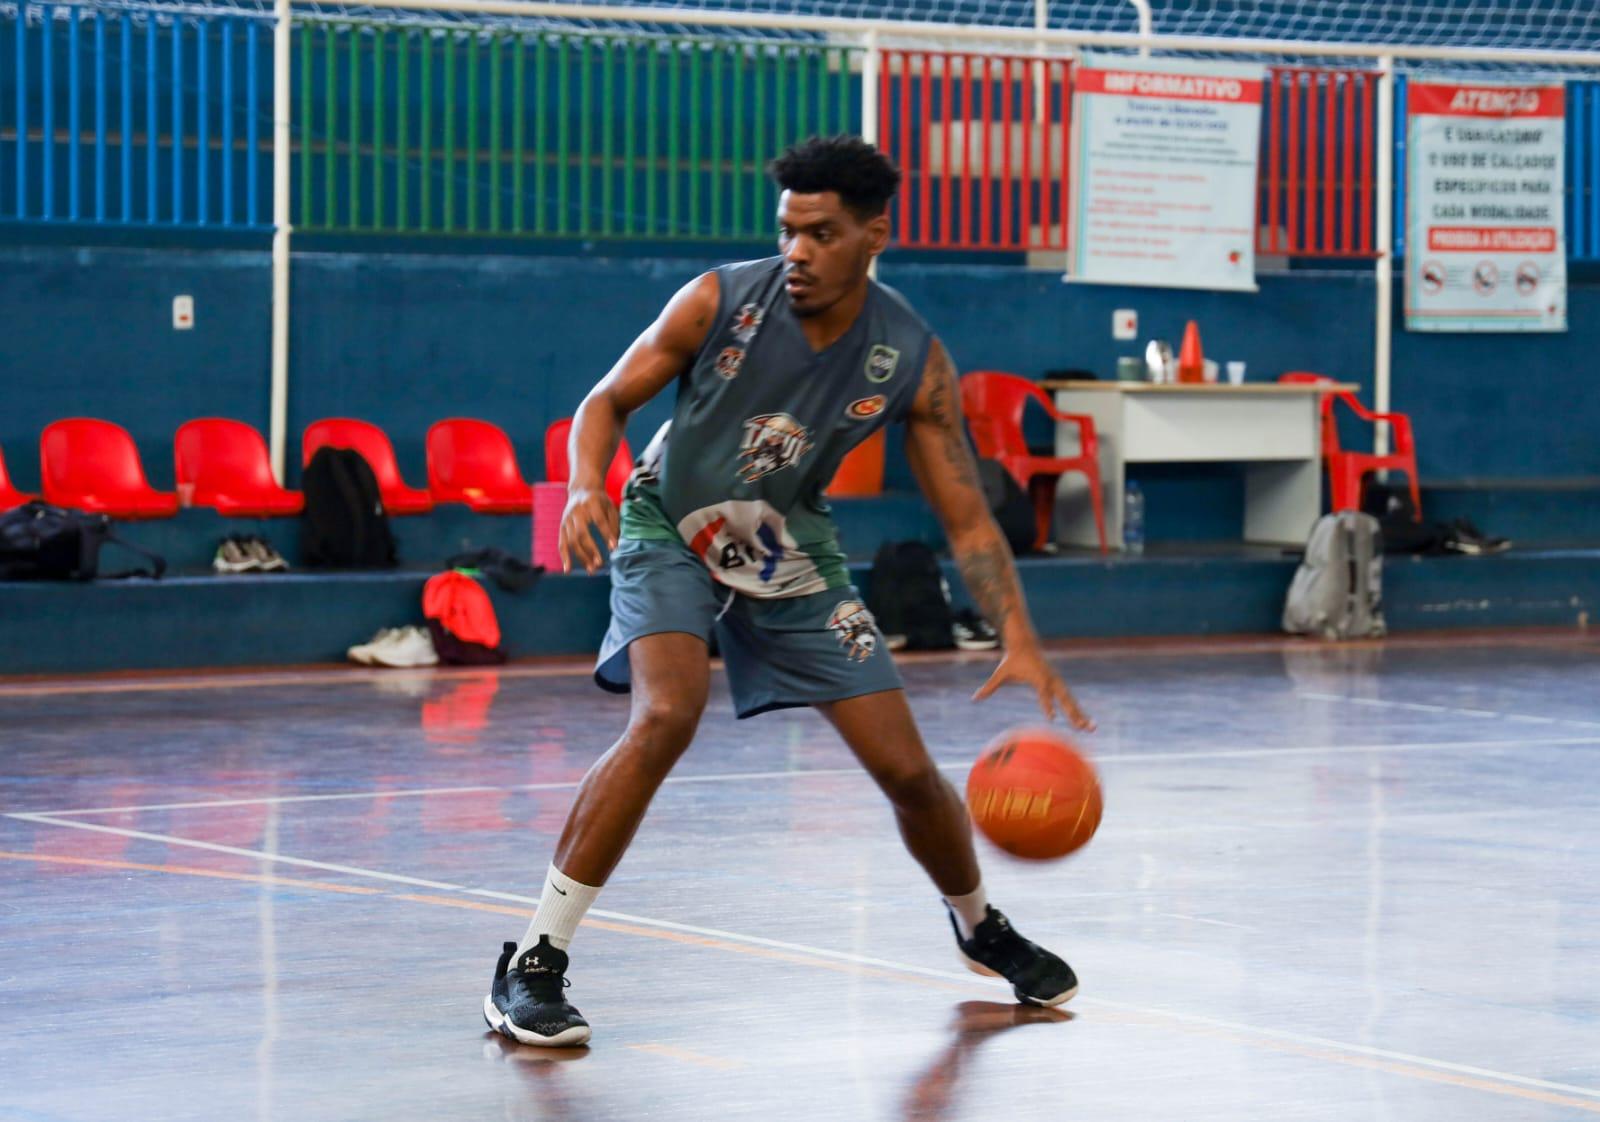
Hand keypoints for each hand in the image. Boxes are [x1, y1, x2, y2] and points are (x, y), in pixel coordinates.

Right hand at [558, 487, 618, 573]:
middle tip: (600, 564)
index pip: (599, 520)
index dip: (606, 534)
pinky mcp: (562, 526)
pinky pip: (561, 543)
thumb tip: (616, 545)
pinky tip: (568, 570)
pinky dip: (564, 557)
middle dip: (591, 550)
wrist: (581, 489)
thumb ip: (614, 523)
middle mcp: (576, 511)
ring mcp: (567, 519)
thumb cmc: (600, 501)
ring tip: (591, 570)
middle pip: (581, 533)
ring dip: (581, 557)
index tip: (614, 548)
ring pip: (571, 541)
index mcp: (591, 503)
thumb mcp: (610, 506)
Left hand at [972, 645, 1094, 731]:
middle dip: (1074, 714)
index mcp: (1039, 678)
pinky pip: (1069, 698)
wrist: (1024, 642)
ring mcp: (1057, 680)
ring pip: (1071, 700)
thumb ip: (989, 687)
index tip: (1052, 720)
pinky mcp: (1058, 682)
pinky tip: (1084, 722)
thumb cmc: (1012, 659)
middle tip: (1083, 728)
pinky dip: (1077, 709)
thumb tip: (974, 698)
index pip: (1044, 695)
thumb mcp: (1000, 673)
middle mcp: (1051, 680)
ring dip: (1081, 714)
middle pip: (1065, 699)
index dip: (1047, 707)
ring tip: (1091, 729)